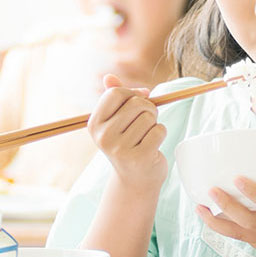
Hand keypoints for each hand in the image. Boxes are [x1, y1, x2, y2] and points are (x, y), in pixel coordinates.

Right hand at [87, 74, 166, 189]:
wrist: (135, 179)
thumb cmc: (128, 143)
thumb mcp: (116, 121)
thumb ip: (113, 97)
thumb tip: (108, 77)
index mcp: (94, 124)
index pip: (116, 93)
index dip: (133, 93)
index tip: (141, 100)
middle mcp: (103, 136)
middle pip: (136, 103)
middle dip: (148, 108)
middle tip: (146, 121)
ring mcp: (120, 149)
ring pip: (149, 117)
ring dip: (154, 123)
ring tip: (146, 135)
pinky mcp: (139, 157)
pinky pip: (159, 130)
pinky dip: (161, 134)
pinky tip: (153, 145)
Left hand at [196, 131, 255, 256]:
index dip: (253, 192)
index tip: (236, 179)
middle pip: (249, 221)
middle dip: (226, 206)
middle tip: (210, 189)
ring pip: (240, 234)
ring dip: (217, 222)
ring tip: (199, 208)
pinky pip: (245, 239)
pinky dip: (229, 228)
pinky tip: (214, 217)